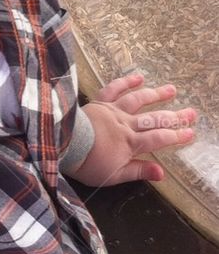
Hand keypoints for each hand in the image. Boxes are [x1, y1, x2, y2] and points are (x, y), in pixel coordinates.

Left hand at [67, 72, 196, 186]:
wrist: (62, 145)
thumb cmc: (87, 164)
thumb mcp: (113, 175)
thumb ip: (138, 171)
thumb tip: (162, 173)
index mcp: (131, 143)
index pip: (159, 139)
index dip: (176, 136)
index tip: (190, 133)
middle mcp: (125, 124)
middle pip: (154, 119)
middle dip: (175, 116)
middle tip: (192, 112)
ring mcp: (112, 111)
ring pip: (138, 101)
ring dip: (156, 94)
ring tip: (172, 89)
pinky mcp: (99, 102)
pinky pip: (114, 89)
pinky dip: (126, 82)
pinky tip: (139, 77)